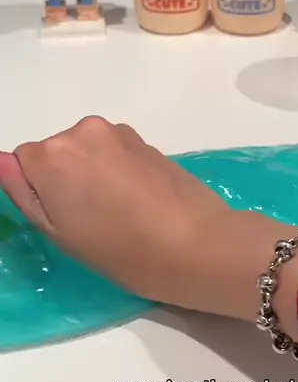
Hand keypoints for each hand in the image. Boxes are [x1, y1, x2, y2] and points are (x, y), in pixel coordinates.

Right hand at [0, 117, 237, 307]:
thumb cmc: (121, 250)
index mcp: (51, 155)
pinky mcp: (145, 140)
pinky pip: (113, 152)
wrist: (196, 244)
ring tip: (119, 213)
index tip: (65, 220)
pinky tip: (137, 201)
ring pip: (86, 151)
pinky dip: (116, 170)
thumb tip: (3, 162)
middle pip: (55, 153)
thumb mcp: (59, 232)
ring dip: (92, 174)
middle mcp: (81, 131)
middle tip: (92, 221)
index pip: (22, 164)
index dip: (40, 194)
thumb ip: (24, 191)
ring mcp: (117, 132)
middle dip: (65, 180)